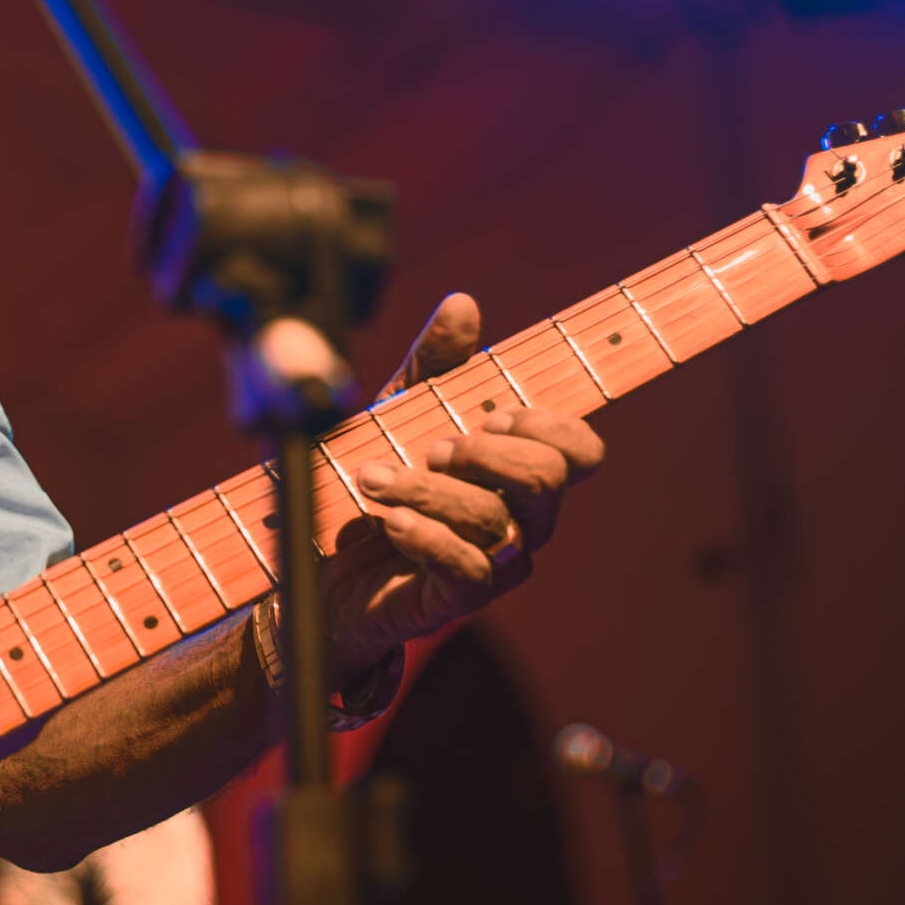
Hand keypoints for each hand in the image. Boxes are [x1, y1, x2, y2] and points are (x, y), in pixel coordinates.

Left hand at [319, 294, 602, 670]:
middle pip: (547, 482)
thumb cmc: (376, 478)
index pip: (581, 452)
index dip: (550, 428)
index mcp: (520, 470)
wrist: (322, 559)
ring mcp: (497, 561)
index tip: (493, 413)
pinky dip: (426, 538)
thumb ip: (433, 363)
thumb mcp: (398, 412)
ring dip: (428, 491)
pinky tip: (389, 522)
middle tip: (431, 447)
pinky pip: (469, 570)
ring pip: (495, 522)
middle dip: (487, 455)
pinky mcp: (459, 599)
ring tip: (372, 478)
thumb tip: (463, 305)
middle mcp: (523, 518)